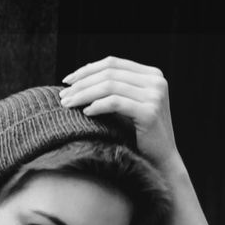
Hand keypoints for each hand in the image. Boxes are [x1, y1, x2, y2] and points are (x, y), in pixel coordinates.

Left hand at [60, 55, 180, 172]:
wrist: (161, 161)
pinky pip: (115, 103)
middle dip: (82, 83)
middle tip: (63, 96)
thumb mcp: (127, 103)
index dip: (87, 69)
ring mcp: (155, 96)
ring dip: (84, 94)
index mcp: (152, 74)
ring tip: (68, 104)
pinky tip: (85, 113)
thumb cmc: (138, 133)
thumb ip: (112, 87)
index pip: (112, 63)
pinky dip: (97, 106)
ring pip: (109, 86)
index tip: (67, 80)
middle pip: (109, 73)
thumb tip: (76, 77)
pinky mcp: (150, 112)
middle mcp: (157, 81)